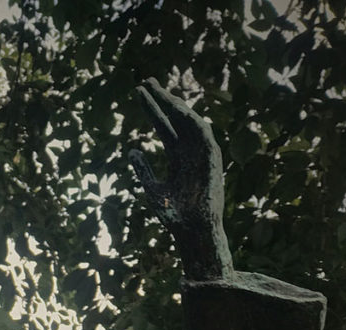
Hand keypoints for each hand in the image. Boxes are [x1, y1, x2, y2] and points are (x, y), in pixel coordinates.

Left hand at [130, 78, 233, 280]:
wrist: (192, 233)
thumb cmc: (174, 215)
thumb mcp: (152, 188)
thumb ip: (144, 169)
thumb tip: (132, 150)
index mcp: (178, 157)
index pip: (164, 126)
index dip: (153, 109)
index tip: (139, 92)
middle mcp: (191, 152)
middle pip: (176, 119)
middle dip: (162, 100)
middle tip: (145, 81)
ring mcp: (202, 155)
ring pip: (190, 123)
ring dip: (176, 107)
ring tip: (159, 93)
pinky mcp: (213, 162)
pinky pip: (205, 137)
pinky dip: (194, 123)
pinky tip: (181, 111)